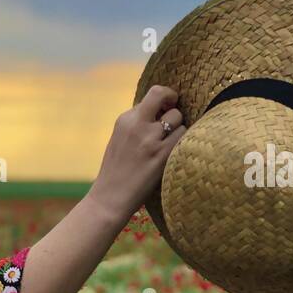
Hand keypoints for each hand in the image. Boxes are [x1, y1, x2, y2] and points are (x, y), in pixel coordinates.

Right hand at [88, 85, 186, 223]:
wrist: (109, 198)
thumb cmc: (115, 172)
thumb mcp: (119, 139)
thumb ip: (136, 124)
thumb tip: (162, 111)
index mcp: (125, 120)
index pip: (153, 94)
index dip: (165, 97)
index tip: (167, 107)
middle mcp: (137, 125)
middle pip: (165, 97)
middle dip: (173, 104)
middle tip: (175, 118)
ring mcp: (150, 139)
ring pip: (178, 117)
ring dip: (178, 127)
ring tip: (170, 143)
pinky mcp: (162, 154)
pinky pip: (183, 136)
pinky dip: (182, 141)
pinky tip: (174, 152)